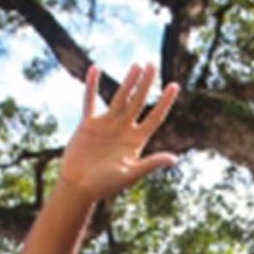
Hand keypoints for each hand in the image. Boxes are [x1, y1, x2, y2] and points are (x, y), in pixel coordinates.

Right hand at [57, 63, 179, 202]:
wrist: (79, 187)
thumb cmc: (105, 185)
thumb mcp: (130, 174)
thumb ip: (150, 164)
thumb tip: (173, 159)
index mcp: (136, 141)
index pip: (154, 118)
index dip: (165, 102)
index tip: (174, 85)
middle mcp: (123, 129)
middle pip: (138, 102)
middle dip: (146, 84)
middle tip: (152, 65)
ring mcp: (106, 125)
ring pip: (119, 98)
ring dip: (127, 82)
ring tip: (136, 65)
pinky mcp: (88, 124)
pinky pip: (90, 101)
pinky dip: (91, 86)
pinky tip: (94, 69)